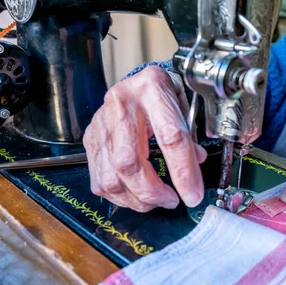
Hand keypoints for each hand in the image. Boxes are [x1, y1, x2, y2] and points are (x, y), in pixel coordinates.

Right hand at [84, 66, 206, 211]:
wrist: (140, 84)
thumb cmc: (164, 95)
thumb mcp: (185, 107)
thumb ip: (191, 138)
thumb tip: (194, 170)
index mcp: (152, 89)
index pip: (169, 136)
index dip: (183, 171)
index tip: (193, 195)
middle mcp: (121, 104)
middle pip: (129, 161)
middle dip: (152, 191)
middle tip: (171, 200)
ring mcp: (101, 122)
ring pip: (111, 176)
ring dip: (136, 198)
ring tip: (155, 200)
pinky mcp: (91, 138)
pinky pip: (99, 179)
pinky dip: (119, 196)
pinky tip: (135, 195)